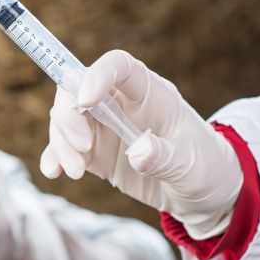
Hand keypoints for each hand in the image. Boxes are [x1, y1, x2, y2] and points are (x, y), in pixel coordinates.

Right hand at [40, 50, 242, 238]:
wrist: (203, 193)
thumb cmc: (205, 168)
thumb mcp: (192, 166)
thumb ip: (165, 157)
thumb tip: (137, 152)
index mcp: (151, 93)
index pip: (118, 66)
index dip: (97, 75)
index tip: (85, 101)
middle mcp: (122, 104)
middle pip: (78, 90)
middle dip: (68, 117)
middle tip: (81, 149)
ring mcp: (104, 127)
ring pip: (65, 119)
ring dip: (61, 142)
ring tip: (76, 172)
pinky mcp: (93, 152)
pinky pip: (63, 147)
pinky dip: (53, 157)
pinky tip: (54, 172)